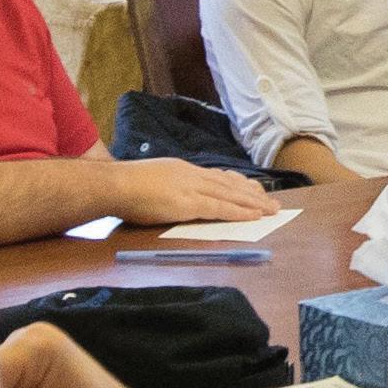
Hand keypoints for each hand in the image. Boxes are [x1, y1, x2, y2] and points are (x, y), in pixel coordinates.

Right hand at [111, 157, 278, 224]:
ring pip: (230, 195)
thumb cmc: (125, 186)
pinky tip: (253, 217)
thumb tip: (174, 196)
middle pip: (230, 184)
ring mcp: (191, 188)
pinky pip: (219, 208)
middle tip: (273, 202)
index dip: (238, 184)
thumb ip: (168, 187)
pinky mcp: (187, 203)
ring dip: (253, 204)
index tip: (254, 190)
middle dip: (253, 194)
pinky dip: (239, 212)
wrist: (113, 184)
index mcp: (183, 170)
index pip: (217, 176)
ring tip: (271, 210)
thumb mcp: (153, 180)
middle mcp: (192, 175)